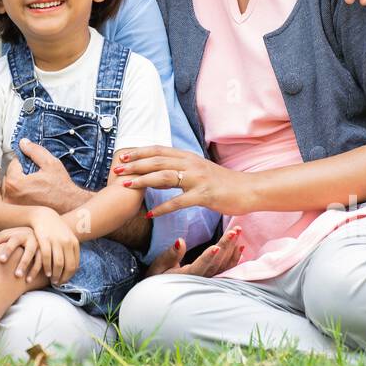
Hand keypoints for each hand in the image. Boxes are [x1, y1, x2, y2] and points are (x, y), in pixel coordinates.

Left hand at [0, 138, 79, 210]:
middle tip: (35, 178)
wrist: (70, 208)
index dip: (25, 162)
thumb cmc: (62, 188)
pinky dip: (19, 197)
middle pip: (9, 177)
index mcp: (14, 183)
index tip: (35, 167)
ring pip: (9, 189)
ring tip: (34, 188)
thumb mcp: (51, 164)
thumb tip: (23, 142)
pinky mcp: (15, 216)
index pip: (13, 164)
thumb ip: (35, 151)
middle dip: (20, 174)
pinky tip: (32, 197)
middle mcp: (9, 197)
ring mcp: (11, 208)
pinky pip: (12, 200)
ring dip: (18, 185)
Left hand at [0, 227, 40, 280]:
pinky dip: (35, 270)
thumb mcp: (8, 239)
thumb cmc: (17, 241)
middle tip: (1, 260)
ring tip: (17, 275)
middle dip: (8, 250)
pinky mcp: (43, 249)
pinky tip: (29, 280)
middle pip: (14, 241)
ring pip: (29, 252)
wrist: (42, 230)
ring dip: (23, 263)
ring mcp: (34, 240)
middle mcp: (23, 234)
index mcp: (12, 232)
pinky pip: (40, 259)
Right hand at [29, 207, 79, 285]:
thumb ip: (71, 251)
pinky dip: (47, 267)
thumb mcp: (67, 238)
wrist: (44, 216)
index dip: (69, 276)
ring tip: (52, 280)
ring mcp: (56, 241)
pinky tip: (46, 272)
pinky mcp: (45, 239)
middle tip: (58, 283)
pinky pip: (46, 257)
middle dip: (63, 278)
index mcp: (74, 243)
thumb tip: (74, 268)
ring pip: (58, 263)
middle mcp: (67, 242)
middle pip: (68, 266)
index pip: (75, 265)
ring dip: (55, 274)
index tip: (64, 281)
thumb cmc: (56, 231)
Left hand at [113, 146, 255, 217]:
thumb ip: (179, 170)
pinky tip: (150, 214)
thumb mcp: (199, 171)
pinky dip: (163, 208)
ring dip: (143, 181)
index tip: (122, 156)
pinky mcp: (204, 195)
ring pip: (165, 177)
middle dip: (135, 165)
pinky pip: (179, 202)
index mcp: (188, 157)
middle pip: (157, 161)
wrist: (248, 189)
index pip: (159, 151)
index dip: (139, 152)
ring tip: (126, 187)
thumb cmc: (222, 183)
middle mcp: (191, 164)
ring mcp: (197, 179)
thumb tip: (158, 173)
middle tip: (116, 170)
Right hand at [145, 225, 245, 278]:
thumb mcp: (158, 266)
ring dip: (232, 248)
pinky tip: (240, 246)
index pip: (200, 267)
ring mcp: (209, 279)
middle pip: (216, 263)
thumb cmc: (157, 277)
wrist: (161, 293)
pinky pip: (227, 269)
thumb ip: (170, 255)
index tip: (216, 246)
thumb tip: (180, 241)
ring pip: (224, 265)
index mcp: (187, 277)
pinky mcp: (212, 277)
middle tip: (234, 231)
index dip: (208, 257)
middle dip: (226, 246)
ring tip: (238, 232)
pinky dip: (235, 258)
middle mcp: (201, 280)